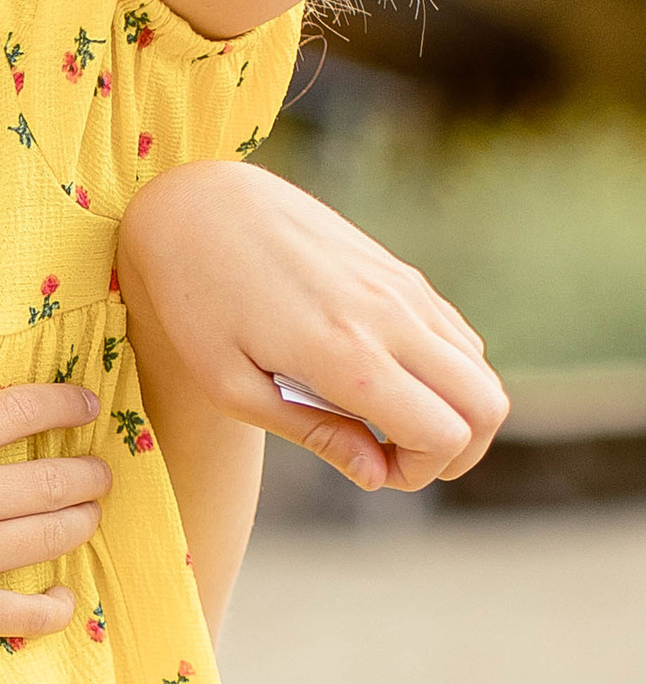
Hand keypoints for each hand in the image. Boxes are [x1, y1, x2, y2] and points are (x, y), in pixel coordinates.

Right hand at [0, 282, 110, 683]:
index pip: (13, 413)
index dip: (61, 403)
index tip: (86, 403)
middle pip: (51, 479)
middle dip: (88, 471)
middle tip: (98, 469)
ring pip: (55, 537)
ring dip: (83, 522)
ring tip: (89, 514)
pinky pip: (33, 613)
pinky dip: (58, 605)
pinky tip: (63, 594)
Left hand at [118, 161, 508, 490]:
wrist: (201, 208)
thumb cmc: (198, 304)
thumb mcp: (232, 387)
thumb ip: (314, 433)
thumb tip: (377, 476)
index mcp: (347, 355)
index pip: (442, 434)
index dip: (419, 472)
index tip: (376, 473)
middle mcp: (393, 319)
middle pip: (486, 406)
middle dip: (454, 452)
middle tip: (395, 460)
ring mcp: (405, 290)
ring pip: (479, 369)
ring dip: (454, 411)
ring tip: (386, 424)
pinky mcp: (403, 273)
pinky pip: (456, 335)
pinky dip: (445, 373)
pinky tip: (388, 382)